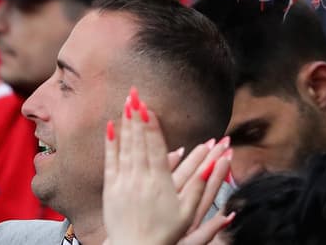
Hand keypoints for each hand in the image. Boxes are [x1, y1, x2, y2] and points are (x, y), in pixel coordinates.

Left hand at [103, 89, 233, 244]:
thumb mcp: (189, 212)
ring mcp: (123, 184)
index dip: (152, 126)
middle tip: (136, 94)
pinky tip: (111, 127)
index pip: (156, 147)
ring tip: (127, 102)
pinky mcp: (111, 190)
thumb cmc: (165, 233)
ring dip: (126, 124)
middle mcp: (140, 180)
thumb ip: (201, 186)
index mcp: (160, 183)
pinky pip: (110, 162)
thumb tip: (215, 164)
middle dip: (137, 116)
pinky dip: (111, 143)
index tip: (149, 107)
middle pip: (139, 142)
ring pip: (125, 148)